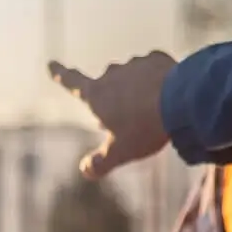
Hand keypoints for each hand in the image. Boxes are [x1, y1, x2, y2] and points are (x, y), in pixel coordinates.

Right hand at [48, 52, 175, 179]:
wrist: (180, 101)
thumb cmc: (144, 128)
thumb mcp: (120, 153)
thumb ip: (99, 163)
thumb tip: (85, 170)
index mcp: (96, 95)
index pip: (71, 82)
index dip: (60, 74)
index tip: (51, 63)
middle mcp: (111, 74)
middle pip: (107, 86)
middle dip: (114, 99)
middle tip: (130, 121)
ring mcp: (134, 64)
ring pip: (131, 78)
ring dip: (138, 90)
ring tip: (155, 110)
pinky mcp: (157, 61)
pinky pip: (153, 70)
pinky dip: (157, 80)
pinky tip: (169, 93)